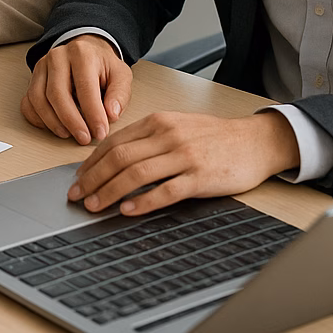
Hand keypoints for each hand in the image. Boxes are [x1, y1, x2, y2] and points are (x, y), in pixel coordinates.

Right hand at [22, 34, 132, 144]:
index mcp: (82, 53)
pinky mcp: (33, 78)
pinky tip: (53, 127)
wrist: (86, 50)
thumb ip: (119, 94)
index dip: (93, 114)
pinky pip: (28, 102)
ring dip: (52, 122)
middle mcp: (57, 57)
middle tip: (84, 138)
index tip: (100, 133)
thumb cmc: (103, 66)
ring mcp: (41, 67)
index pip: (85, 87)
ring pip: (38, 98)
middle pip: (56, 93)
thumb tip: (111, 115)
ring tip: (68, 134)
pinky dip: (37, 119)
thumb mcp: (121, 75)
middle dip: (71, 121)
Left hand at [66, 111, 299, 215]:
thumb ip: (146, 139)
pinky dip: (143, 202)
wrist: (255, 141)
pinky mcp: (200, 176)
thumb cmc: (213, 137)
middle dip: (93, 179)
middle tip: (78, 195)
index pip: (113, 142)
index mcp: (157, 122)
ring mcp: (184, 156)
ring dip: (110, 192)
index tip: (78, 178)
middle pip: (118, 158)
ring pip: (136, 174)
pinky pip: (166, 191)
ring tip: (95, 206)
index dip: (91, 163)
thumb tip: (112, 158)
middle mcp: (167, 136)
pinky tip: (129, 210)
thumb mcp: (176, 127)